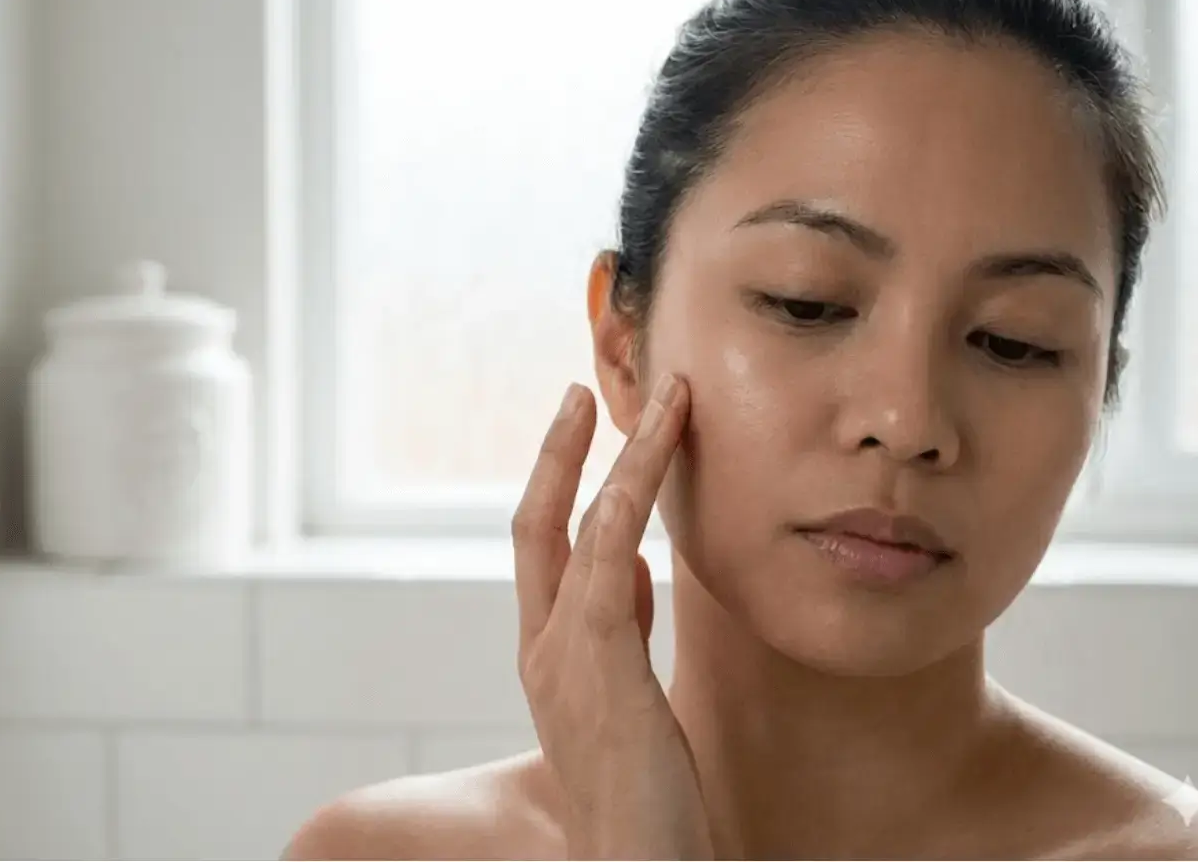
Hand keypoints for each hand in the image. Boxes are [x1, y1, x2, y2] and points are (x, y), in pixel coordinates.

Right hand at [513, 374, 712, 859]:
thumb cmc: (644, 803)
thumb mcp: (628, 708)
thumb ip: (620, 642)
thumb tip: (633, 581)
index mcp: (549, 661)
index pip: (547, 556)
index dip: (561, 491)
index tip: (593, 444)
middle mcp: (543, 650)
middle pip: (535, 525)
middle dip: (557, 454)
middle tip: (581, 393)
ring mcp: (563, 653)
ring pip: (583, 521)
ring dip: (624, 451)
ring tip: (662, 397)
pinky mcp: (597, 659)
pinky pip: (610, 547)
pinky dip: (632, 484)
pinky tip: (659, 442)